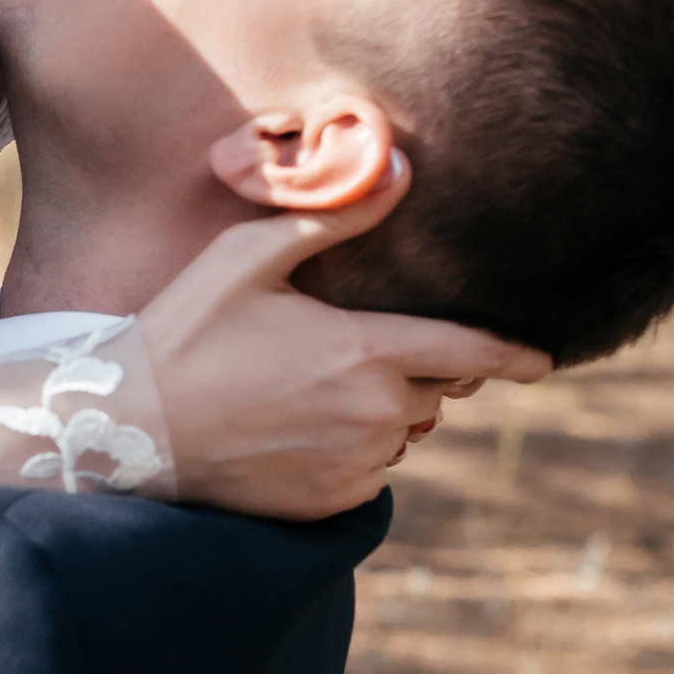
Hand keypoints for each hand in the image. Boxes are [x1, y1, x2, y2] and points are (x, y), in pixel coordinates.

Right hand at [135, 201, 548, 520]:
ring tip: (303, 390)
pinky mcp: (329, 503)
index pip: (471, 353)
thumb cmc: (185, 331)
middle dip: (408, 370)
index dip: (515, 356)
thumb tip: (400, 170)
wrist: (129, 429)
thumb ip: (335, 219)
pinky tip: (290, 430)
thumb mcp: (251, 257)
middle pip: (432, 390)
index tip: (543, 361)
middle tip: (338, 352)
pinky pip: (368, 473)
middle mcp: (376, 416)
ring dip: (376, 411)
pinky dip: (348, 451)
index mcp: (368, 353)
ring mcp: (355, 465)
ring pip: (399, 432)